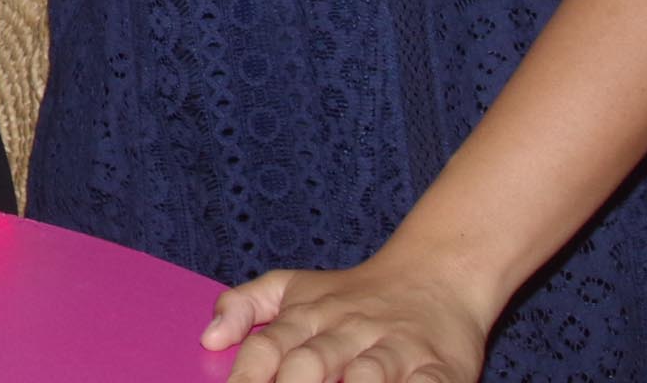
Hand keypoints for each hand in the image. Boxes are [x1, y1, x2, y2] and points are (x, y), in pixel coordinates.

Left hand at [205, 256, 492, 382]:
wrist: (436, 274)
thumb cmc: (353, 294)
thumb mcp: (293, 286)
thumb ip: (245, 305)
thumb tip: (208, 338)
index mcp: (309, 314)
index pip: (268, 346)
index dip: (247, 375)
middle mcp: (349, 331)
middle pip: (310, 364)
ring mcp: (394, 348)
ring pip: (366, 375)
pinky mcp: (438, 367)